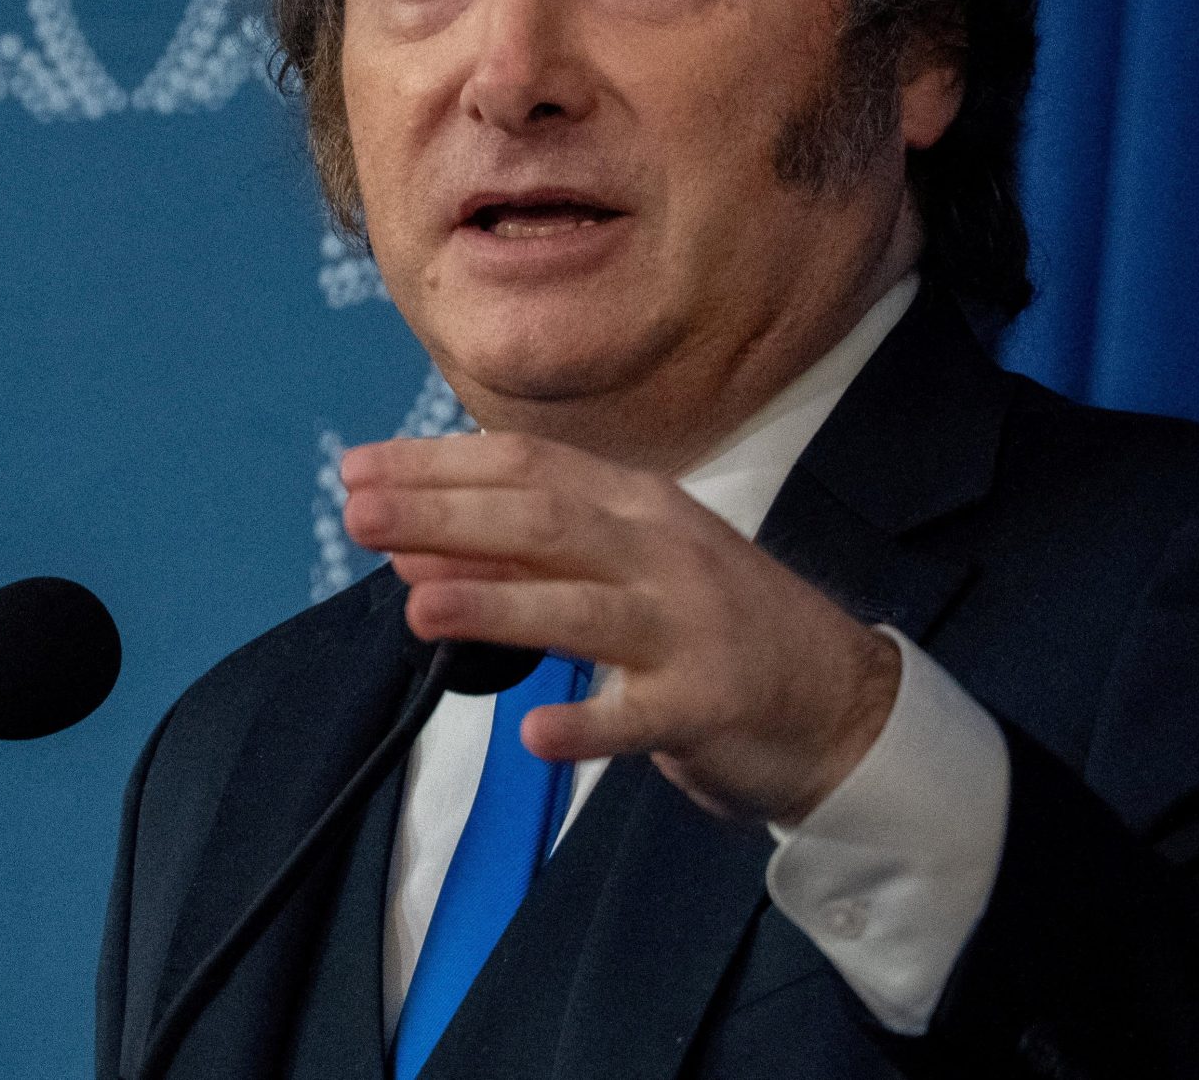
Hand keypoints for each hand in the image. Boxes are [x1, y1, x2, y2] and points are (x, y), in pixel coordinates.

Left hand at [341, 430, 900, 827]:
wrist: (839, 699)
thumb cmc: (710, 625)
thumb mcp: (623, 569)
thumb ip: (526, 560)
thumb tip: (413, 550)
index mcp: (637, 503)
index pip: (527, 465)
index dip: (439, 464)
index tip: (359, 468)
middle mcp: (662, 549)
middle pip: (544, 522)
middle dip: (446, 515)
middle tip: (359, 515)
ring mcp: (689, 626)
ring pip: (583, 609)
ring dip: (500, 606)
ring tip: (418, 608)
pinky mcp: (709, 704)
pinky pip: (640, 718)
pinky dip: (588, 725)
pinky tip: (535, 733)